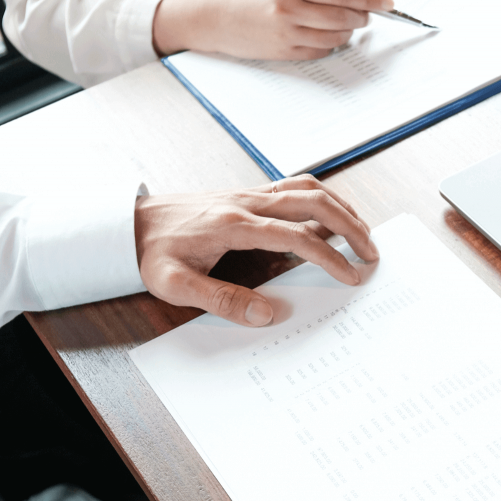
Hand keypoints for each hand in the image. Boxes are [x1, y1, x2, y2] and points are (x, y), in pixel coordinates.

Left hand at [133, 176, 378, 326]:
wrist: (129, 223)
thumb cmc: (151, 253)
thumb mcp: (174, 285)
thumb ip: (221, 300)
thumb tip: (266, 314)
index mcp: (234, 225)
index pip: (296, 237)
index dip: (329, 257)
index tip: (351, 275)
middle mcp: (247, 202)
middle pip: (313, 202)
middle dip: (350, 226)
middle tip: (372, 252)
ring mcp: (249, 194)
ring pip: (308, 188)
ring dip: (340, 206)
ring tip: (362, 231)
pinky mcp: (248, 194)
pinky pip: (294, 186)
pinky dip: (322, 197)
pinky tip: (330, 214)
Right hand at [152, 0, 393, 59]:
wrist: (215, 19)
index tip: (389, 2)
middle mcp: (290, 11)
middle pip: (344, 17)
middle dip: (362, 16)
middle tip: (367, 14)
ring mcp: (288, 35)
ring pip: (336, 37)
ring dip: (348, 31)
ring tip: (344, 23)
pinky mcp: (285, 53)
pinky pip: (321, 51)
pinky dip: (331, 44)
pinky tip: (326, 35)